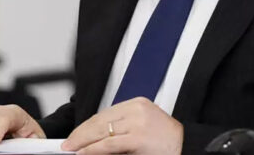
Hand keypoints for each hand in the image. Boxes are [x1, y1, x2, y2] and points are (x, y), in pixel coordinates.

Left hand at [61, 97, 182, 154]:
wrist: (186, 146)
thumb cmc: (165, 141)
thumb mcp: (142, 126)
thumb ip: (121, 127)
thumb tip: (94, 138)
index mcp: (137, 103)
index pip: (105, 113)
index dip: (87, 125)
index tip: (76, 134)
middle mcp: (136, 110)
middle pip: (100, 120)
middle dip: (81, 133)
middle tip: (67, 144)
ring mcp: (137, 123)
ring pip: (102, 131)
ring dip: (83, 142)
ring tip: (72, 149)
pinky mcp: (137, 137)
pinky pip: (109, 143)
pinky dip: (93, 149)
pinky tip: (83, 153)